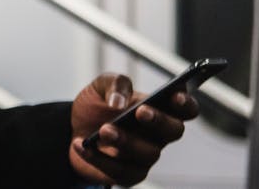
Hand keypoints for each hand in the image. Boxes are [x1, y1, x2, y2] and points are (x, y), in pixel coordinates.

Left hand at [68, 73, 199, 185]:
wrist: (72, 129)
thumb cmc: (96, 106)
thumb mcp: (100, 86)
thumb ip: (114, 84)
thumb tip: (119, 102)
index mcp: (158, 109)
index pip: (186, 109)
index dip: (186, 103)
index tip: (174, 96)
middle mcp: (158, 134)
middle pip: (174, 131)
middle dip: (159, 121)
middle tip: (140, 112)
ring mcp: (146, 156)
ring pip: (148, 153)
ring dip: (126, 141)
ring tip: (104, 130)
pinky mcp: (129, 174)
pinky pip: (120, 170)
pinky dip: (99, 157)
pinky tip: (81, 144)